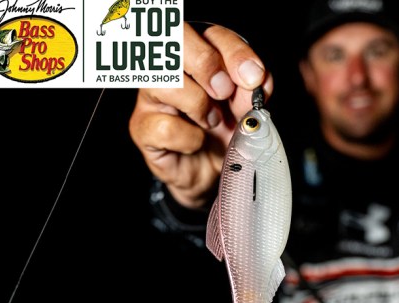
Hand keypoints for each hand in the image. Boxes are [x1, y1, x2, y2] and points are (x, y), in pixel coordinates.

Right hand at [129, 22, 273, 208]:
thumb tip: (255, 82)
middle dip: (207, 64)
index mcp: (201, 55)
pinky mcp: (142, 128)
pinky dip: (189, 139)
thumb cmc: (225, 133)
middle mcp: (171, 67)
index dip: (235, 52)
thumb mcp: (246, 110)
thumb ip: (251, 92)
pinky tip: (195, 142)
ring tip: (212, 122)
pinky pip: (165, 127)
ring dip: (199, 104)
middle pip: (176, 40)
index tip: (254, 77)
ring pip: (167, 82)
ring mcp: (151, 96)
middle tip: (225, 93)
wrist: (211, 173)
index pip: (213, 34)